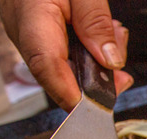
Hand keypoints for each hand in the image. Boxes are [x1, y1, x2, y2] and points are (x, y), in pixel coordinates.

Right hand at [0, 0, 133, 110]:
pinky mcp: (38, 32)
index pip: (48, 69)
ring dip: (96, 60)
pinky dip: (87, 49)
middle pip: (60, 75)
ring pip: (65, 66)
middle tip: (122, 75)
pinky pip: (64, 52)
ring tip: (113, 35)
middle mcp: (25, 32)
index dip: (72, 96)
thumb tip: (110, 61)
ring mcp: (29, 34)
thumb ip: (95, 22)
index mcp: (32, 20)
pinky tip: (102, 34)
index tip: (95, 110)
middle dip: (95, 79)